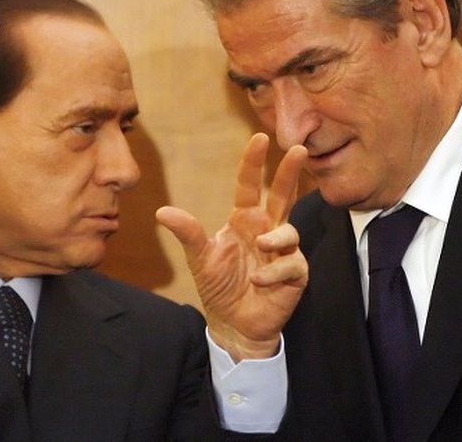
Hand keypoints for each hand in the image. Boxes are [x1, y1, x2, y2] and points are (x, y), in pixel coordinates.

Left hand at [156, 133, 307, 361]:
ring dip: (275, 238)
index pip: (249, 186)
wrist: (233, 324)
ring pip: (289, 230)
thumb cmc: (218, 286)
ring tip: (261, 248)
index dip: (253, 162)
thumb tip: (162, 212)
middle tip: (299, 149)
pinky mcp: (295, 273)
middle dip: (289, 172)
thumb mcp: (200, 257)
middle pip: (282, 195)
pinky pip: (291, 263)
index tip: (259, 138)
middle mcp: (266, 229)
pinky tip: (259, 281)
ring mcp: (283, 250)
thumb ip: (187, 233)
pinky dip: (274, 271)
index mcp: (244, 220)